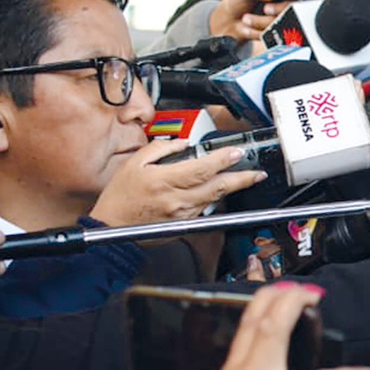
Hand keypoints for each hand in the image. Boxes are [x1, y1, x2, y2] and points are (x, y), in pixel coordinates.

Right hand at [90, 140, 266, 225]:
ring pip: (215, 199)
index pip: (202, 169)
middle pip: (218, 188)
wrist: (111, 226)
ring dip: (232, 189)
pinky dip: (215, 198)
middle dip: (242, 179)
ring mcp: (183, 214)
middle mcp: (177, 199)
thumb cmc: (120, 196)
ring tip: (247, 178)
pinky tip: (221, 191)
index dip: (223, 160)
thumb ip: (161, 149)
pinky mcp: (184, 224)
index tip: (237, 152)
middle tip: (258, 173)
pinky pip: (205, 209)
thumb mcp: (135, 163)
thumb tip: (183, 143)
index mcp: (165, 181)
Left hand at [208, 0, 291, 41]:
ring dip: (264, 23)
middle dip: (278, 11)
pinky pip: (279, 34)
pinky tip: (251, 27)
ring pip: (287, 22)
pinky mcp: (282, 27)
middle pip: (296, 5)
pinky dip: (263, 32)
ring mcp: (286, 12)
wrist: (231, 20)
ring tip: (246, 19)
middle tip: (265, 9)